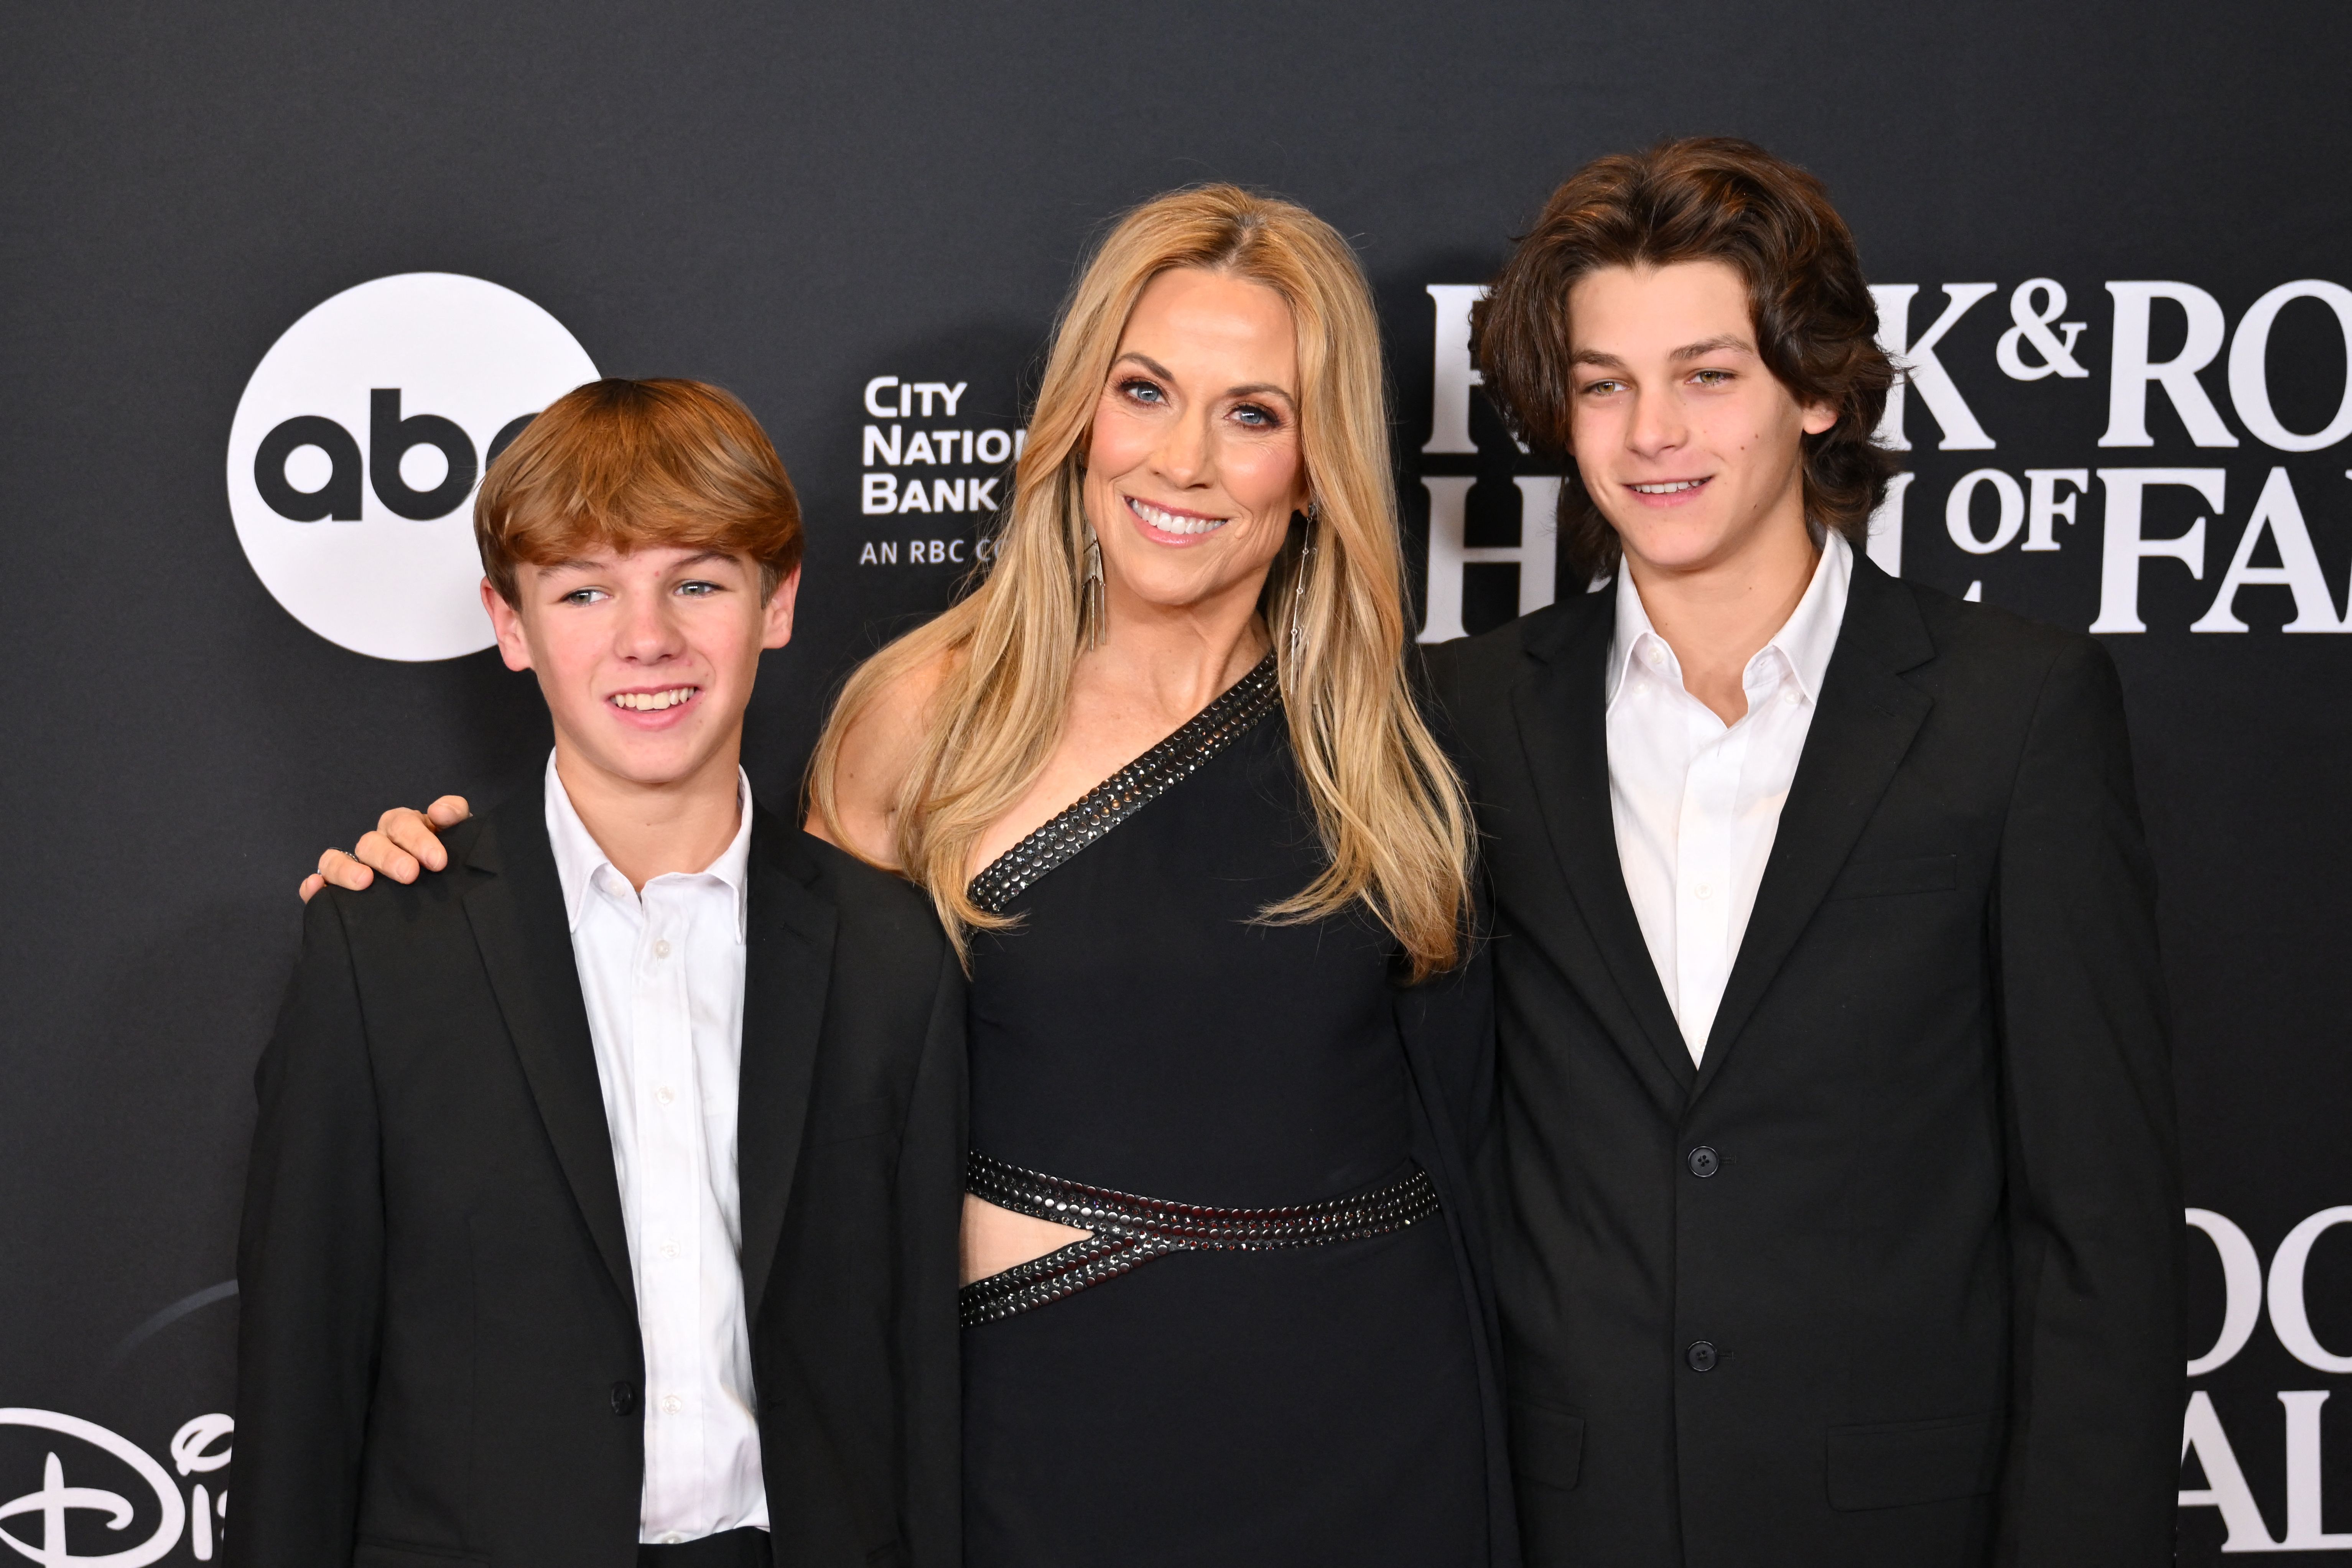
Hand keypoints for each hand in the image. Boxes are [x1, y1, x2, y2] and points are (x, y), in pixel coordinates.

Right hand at [298, 796, 473, 901]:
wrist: (452, 892)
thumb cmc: (453, 860)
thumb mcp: (462, 837)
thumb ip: (456, 816)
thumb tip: (440, 812)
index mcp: (405, 828)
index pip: (403, 823)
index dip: (418, 839)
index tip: (438, 862)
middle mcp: (378, 844)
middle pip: (372, 843)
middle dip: (390, 857)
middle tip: (410, 875)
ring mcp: (356, 866)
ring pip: (338, 859)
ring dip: (346, 869)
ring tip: (364, 882)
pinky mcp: (340, 890)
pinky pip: (320, 884)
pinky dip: (314, 885)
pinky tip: (316, 889)